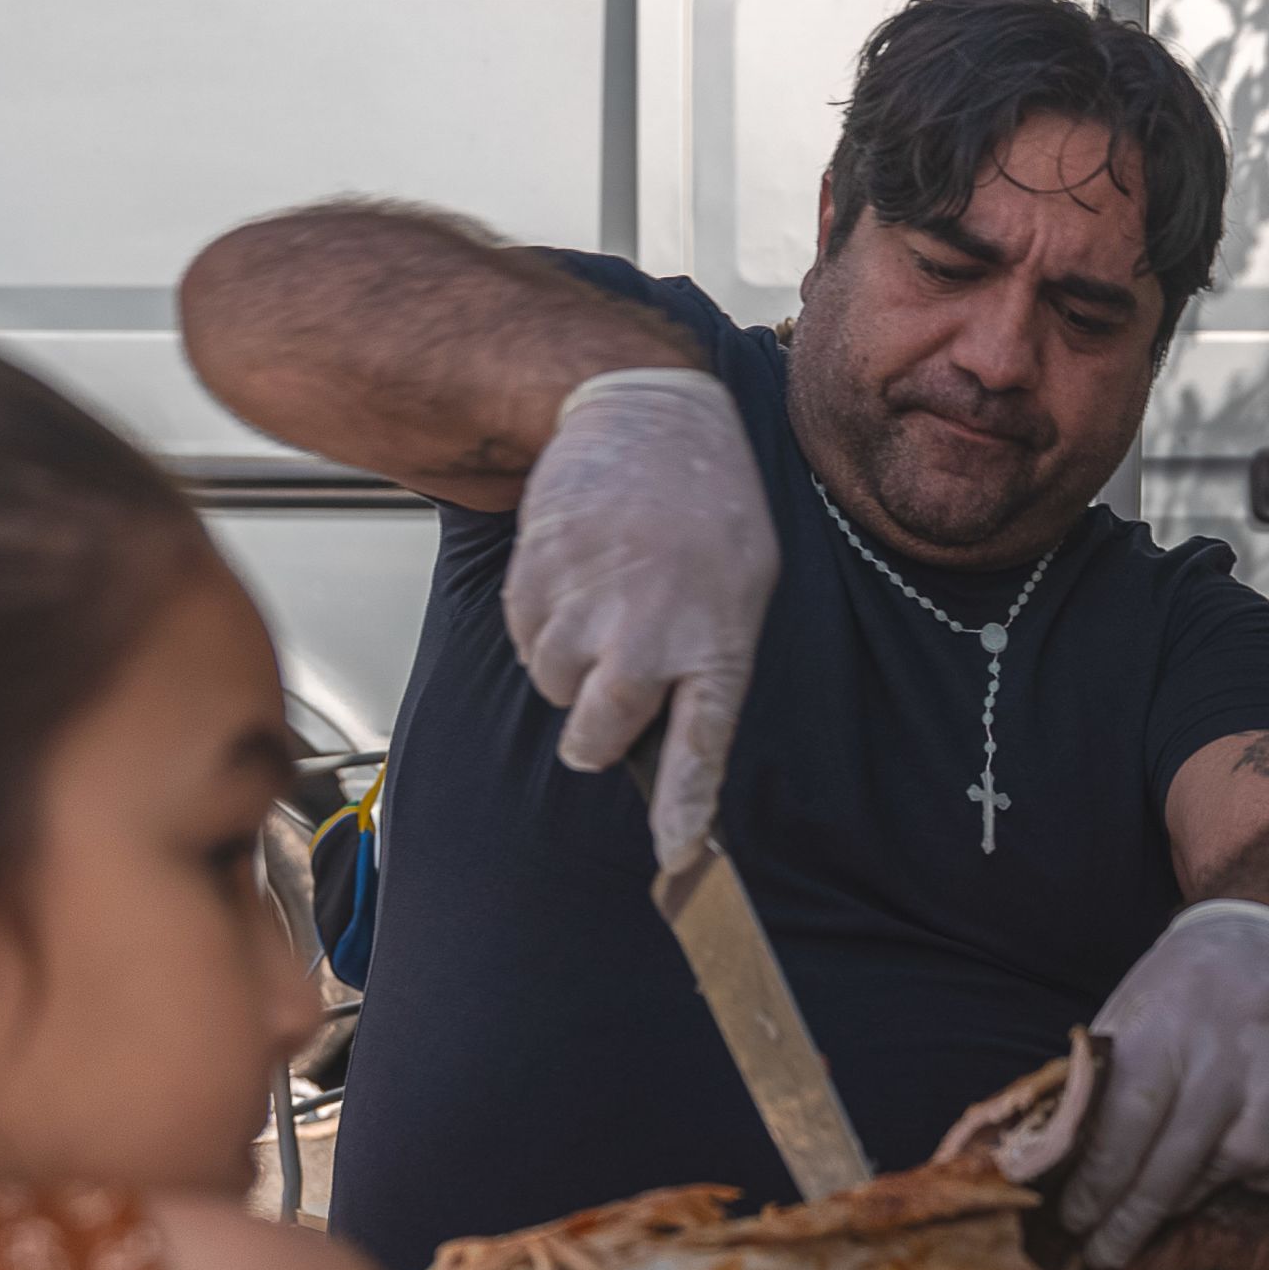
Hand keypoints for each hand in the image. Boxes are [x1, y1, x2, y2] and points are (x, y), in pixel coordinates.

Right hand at [502, 368, 777, 871]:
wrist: (647, 414)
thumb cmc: (709, 507)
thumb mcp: (743, 588)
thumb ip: (708, 667)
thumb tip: (664, 740)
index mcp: (716, 641)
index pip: (700, 752)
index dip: (684, 812)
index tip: (676, 855)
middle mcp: (648, 634)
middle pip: (595, 741)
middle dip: (594, 734)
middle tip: (612, 692)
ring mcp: (586, 607)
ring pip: (555, 688)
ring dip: (571, 664)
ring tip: (607, 602)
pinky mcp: (536, 578)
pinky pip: (525, 640)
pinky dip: (543, 623)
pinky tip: (578, 576)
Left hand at [1061, 902, 1268, 1269]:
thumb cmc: (1182, 995)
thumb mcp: (1130, 1012)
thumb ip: (1101, 1082)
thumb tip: (1051, 1166)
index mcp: (1169, 1013)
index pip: (1130, 1111)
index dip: (1101, 1176)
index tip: (1076, 1219)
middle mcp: (1238, 1033)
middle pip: (1186, 1146)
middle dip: (1138, 1211)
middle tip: (1107, 1252)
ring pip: (1252, 1157)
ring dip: (1206, 1192)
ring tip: (1173, 1203)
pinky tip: (1257, 1176)